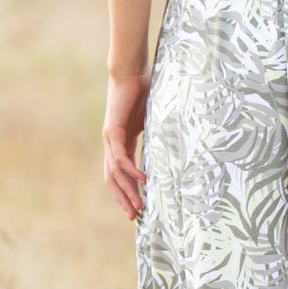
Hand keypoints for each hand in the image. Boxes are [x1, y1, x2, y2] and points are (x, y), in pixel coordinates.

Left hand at [103, 71, 149, 219]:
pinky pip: (121, 158)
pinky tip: (143, 181)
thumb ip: (158, 133)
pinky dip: (131, 172)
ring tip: (138, 207)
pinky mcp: (112, 131)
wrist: (131, 70)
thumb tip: (176, 144)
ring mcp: (111, 138)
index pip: (121, 173)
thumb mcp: (153, 119)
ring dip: (126, 192)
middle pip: (114, 179)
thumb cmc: (144, 89)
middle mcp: (113, 143)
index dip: (128, 191)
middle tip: (135, 217)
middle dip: (124, 199)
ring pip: (115, 173)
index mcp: (122, 141)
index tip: (139, 207)